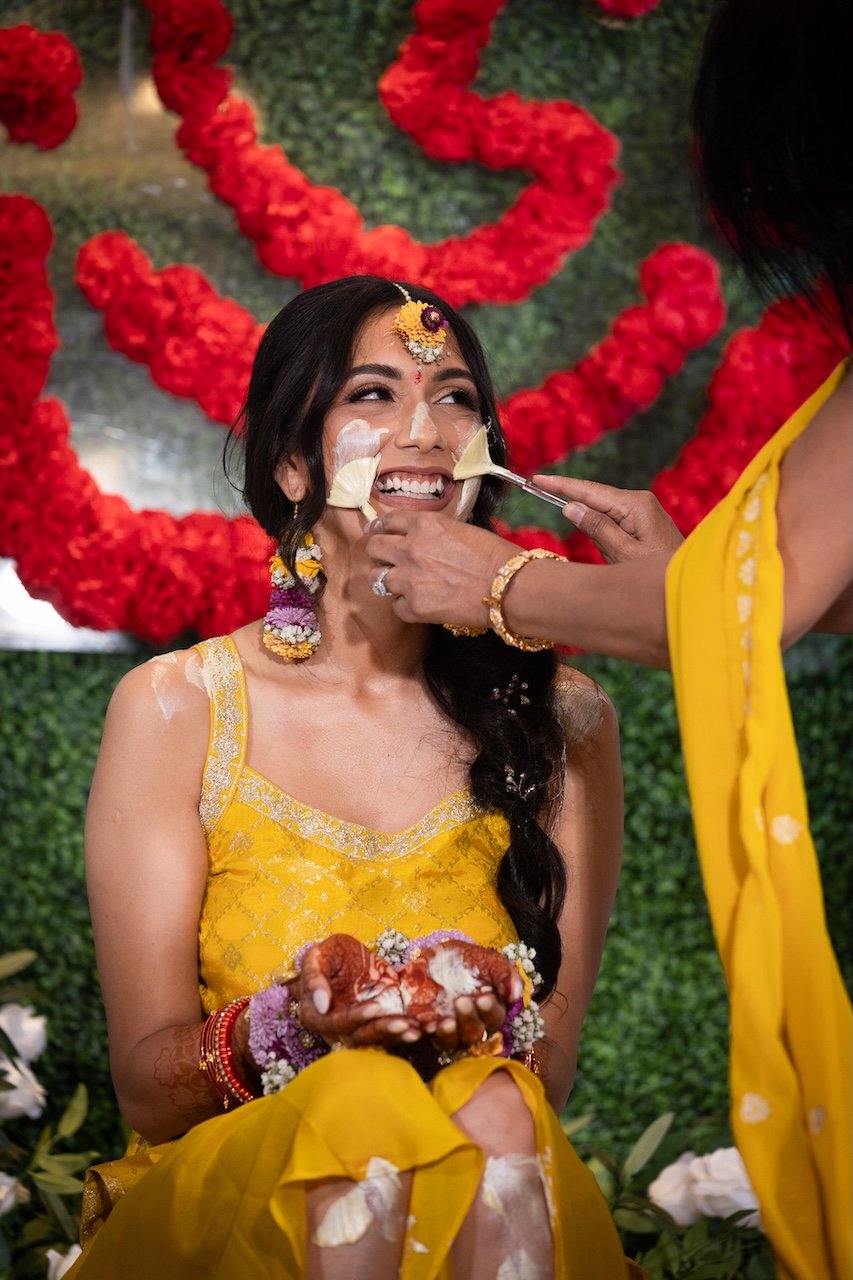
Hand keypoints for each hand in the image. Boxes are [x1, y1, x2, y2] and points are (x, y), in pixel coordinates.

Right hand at [297, 934, 422, 1049]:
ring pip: (375, 1040)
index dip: (355, 1017)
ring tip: (415, 1030)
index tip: (375, 1007)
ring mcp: (357, 1029)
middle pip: (358, 1037)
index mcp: (315, 1014)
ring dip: (396, 1036)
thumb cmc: (328, 955)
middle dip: (382, 1030)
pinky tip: (421, 1029)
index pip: (334, 1023)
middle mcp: (335, 1029)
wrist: (346, 958)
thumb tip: (322, 1005)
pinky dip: (405, 1034)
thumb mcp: (317, 956)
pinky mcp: (375, 1025)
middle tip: (403, 1023)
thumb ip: (314, 977)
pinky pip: (389, 1035)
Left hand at [365, 513, 515, 626]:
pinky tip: (418, 603)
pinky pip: (396, 606)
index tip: (377, 532)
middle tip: (384, 558)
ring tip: (402, 583)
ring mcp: (409, 580)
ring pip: (377, 578)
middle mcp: (409, 549)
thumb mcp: (460, 528)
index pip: (386, 521)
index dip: (379, 527)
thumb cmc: (494, 555)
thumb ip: (433, 531)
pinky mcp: (414, 607)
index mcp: (423, 525)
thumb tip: (420, 538)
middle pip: (373, 548)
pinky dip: (405, 605)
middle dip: (377, 552)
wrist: (507, 586)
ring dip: (388, 580)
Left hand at [409, 940, 522, 1055]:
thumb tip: (515, 994)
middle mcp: (470, 1024)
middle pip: (473, 1033)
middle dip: (468, 1019)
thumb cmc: (469, 961)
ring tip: (444, 1022)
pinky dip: (424, 1033)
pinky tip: (424, 1025)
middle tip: (462, 1002)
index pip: (494, 1017)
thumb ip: (504, 974)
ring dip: (448, 1033)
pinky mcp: (426, 1028)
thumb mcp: (488, 961)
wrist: (436, 958)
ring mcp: (448, 1028)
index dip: (490, 1010)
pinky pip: (424, 1037)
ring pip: (451, 1041)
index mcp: (489, 1010)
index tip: (485, 998)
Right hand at [531, 474, 683, 563]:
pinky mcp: (644, 519)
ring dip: (585, 511)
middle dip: (569, 493)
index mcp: (635, 505)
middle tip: (539, 486)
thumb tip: (571, 506)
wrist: (688, 582)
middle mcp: (640, 500)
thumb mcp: (621, 553)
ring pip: (604, 506)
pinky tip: (589, 524)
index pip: (590, 491)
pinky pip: (613, 514)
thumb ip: (596, 527)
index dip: (562, 485)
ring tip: (567, 510)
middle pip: (596, 494)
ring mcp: (644, 509)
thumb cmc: (656, 573)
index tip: (539, 479)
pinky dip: (597, 519)